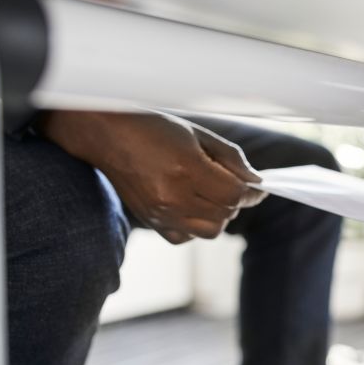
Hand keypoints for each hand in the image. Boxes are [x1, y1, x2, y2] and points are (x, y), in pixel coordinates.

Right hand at [38, 110, 265, 243]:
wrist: (106, 134)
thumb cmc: (152, 127)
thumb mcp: (197, 133)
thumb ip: (230, 158)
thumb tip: (255, 181)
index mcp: (187, 169)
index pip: (234, 195)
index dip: (251, 192)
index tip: (257, 187)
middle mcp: (173, 196)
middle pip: (226, 214)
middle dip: (236, 201)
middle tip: (231, 184)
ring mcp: (160, 213)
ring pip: (210, 231)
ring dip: (220, 215)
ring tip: (212, 195)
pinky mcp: (150, 221)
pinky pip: (186, 237)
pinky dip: (196, 226)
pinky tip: (192, 206)